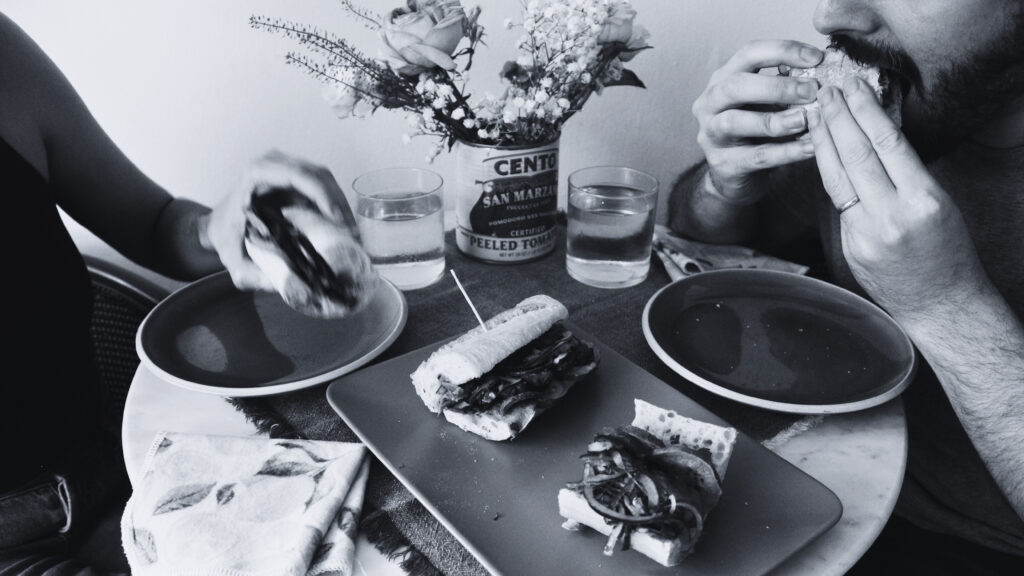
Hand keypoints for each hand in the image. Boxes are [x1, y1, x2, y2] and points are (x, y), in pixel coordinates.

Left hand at [202, 150, 358, 291]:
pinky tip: (343, 227)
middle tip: (351, 233)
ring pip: (324, 179)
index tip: (335, 218)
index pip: (296, 175)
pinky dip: (335, 204)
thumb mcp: (234, 261)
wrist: (218, 226)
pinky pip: (322, 185)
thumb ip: (254, 276)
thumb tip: (288, 286)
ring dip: (341, 205)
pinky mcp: (296, 179)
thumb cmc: (225, 237)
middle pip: (317, 175)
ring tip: (352, 233)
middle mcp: (272, 165)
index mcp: (255, 176)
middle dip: (338, 203)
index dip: (320, 193)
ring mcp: (286, 168)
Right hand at [691, 40, 823, 203]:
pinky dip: (786, 151)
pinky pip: (756, 156)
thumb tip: (823, 65)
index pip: (749, 54)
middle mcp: (710, 103)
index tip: (816, 57)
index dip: (782, 51)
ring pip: (736, 122)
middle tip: (812, 90)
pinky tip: (811, 147)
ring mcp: (711, 134)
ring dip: (775, 119)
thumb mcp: (768, 102)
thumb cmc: (756, 131)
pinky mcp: (723, 164)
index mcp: (723, 79)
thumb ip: (786, 84)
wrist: (734, 174)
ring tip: (805, 119)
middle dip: (777, 86)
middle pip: (736, 85)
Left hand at [807, 78, 987, 316]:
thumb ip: (906, 171)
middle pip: (857, 155)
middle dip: (838, 118)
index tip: (853, 87)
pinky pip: (837, 200)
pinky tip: (820, 152)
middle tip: (825, 91)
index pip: (889, 144)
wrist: (941, 303)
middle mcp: (894, 215)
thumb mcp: (938, 202)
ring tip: (815, 114)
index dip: (866, 111)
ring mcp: (868, 233)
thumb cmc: (947, 249)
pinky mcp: (852, 246)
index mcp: (924, 199)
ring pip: (838, 177)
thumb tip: (878, 132)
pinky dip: (827, 172)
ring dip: (823, 141)